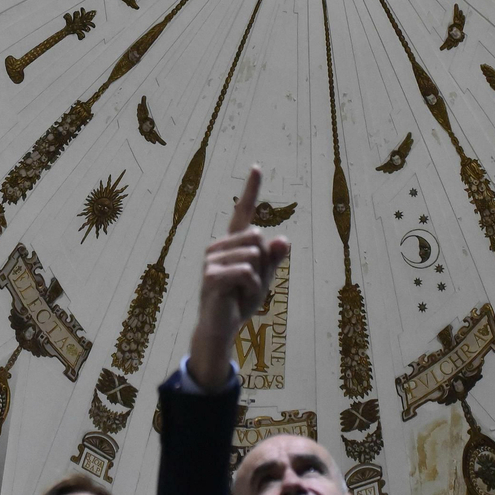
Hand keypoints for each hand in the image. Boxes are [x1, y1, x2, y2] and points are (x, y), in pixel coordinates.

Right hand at [187, 166, 289, 389]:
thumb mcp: (264, 278)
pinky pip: (246, 272)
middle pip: (258, 238)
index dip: (251, 190)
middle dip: (263, 264)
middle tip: (248, 283)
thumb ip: (273, 259)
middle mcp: (219, 246)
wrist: (222, 326)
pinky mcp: (211, 276)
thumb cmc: (240, 300)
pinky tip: (237, 297)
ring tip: (241, 292)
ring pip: (253, 256)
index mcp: (233, 243)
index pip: (244, 212)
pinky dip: (251, 287)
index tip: (257, 167)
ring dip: (257, 280)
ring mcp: (212, 259)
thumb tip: (284, 238)